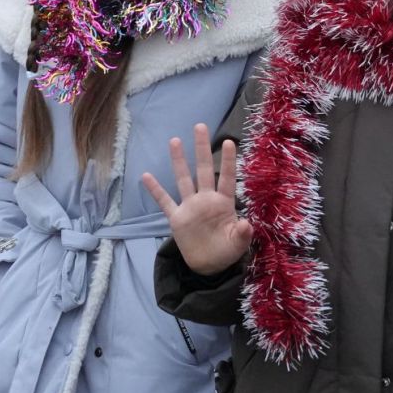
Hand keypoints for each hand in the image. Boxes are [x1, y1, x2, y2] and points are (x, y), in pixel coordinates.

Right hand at [142, 123, 251, 275]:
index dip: (228, 161)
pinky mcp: (177, 218)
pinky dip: (156, 190)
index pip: (227, 178)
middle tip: (200, 126)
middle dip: (202, 149)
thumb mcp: (238, 244)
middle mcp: (206, 200)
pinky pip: (165, 202)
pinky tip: (146, 176)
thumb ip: (243, 233)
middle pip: (204, 170)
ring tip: (175, 140)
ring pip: (184, 179)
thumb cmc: (227, 251)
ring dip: (179, 161)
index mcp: (224, 203)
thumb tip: (247, 224)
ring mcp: (190, 207)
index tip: (229, 142)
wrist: (209, 266)